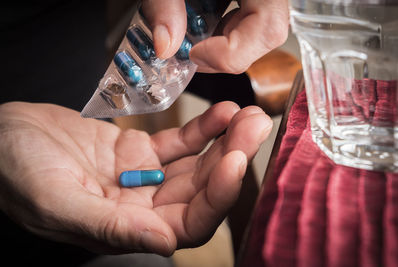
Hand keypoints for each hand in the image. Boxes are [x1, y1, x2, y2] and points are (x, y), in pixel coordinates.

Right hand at [0, 101, 271, 255]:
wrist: (1, 135)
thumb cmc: (15, 171)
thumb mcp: (55, 200)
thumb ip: (108, 226)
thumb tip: (163, 243)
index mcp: (125, 229)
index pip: (188, 224)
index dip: (217, 197)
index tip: (235, 160)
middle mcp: (141, 207)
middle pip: (201, 190)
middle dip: (232, 158)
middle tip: (254, 125)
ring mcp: (144, 177)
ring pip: (196, 163)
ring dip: (225, 140)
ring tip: (247, 115)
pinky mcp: (139, 151)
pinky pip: (179, 142)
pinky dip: (203, 128)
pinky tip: (223, 112)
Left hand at [142, 0, 288, 72]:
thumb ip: (164, 6)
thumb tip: (166, 47)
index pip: (267, 30)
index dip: (230, 52)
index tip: (194, 53)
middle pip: (269, 34)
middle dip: (228, 52)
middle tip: (194, 52)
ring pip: (263, 27)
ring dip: (228, 39)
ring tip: (198, 34)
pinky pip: (255, 14)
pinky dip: (230, 25)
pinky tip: (207, 18)